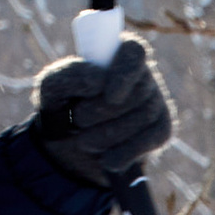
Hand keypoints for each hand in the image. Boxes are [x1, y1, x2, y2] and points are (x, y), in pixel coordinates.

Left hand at [30, 37, 174, 190]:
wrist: (71, 141)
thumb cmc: (63, 103)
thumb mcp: (53, 86)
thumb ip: (70, 75)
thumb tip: (98, 80)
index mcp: (117, 53)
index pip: (133, 52)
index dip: (125, 74)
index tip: (110, 96)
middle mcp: (142, 75)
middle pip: (136, 91)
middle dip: (103, 112)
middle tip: (79, 121)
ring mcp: (155, 102)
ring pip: (143, 116)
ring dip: (109, 134)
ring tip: (85, 142)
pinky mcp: (161, 129)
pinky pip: (152, 139)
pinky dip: (127, 152)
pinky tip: (108, 161)